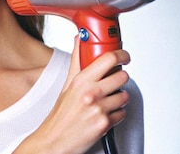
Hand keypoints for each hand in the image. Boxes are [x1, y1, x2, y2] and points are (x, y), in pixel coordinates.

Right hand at [14, 37, 130, 153]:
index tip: (124, 55)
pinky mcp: (106, 123)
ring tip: (105, 102)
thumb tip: (79, 40)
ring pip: (124, 95)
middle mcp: (91, 93)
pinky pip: (122, 113)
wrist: (55, 141)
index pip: (108, 58)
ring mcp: (99, 108)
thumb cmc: (61, 115)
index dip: (121, 54)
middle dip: (119, 79)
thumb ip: (77, 61)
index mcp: (81, 80)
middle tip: (111, 83)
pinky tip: (104, 114)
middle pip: (122, 76)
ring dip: (118, 99)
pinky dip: (116, 115)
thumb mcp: (67, 85)